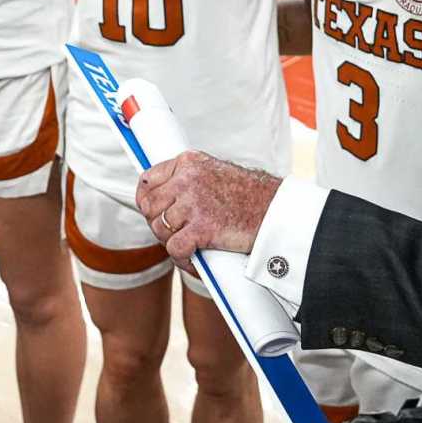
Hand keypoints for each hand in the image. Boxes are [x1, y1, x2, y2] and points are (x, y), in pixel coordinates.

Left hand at [135, 151, 281, 265]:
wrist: (276, 211)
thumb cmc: (250, 195)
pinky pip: (175, 249)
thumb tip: (162, 194)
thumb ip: (189, 178)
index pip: (148, 179)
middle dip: (158, 223)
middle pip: (150, 206)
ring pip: (160, 228)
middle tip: (173, 233)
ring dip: (170, 242)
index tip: (151, 210)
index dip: (145, 199)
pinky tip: (193, 260)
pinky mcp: (201, 228)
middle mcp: (187, 179)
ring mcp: (193, 203)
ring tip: (187, 246)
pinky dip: (182, 260)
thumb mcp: (215, 172)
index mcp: (188, 162)